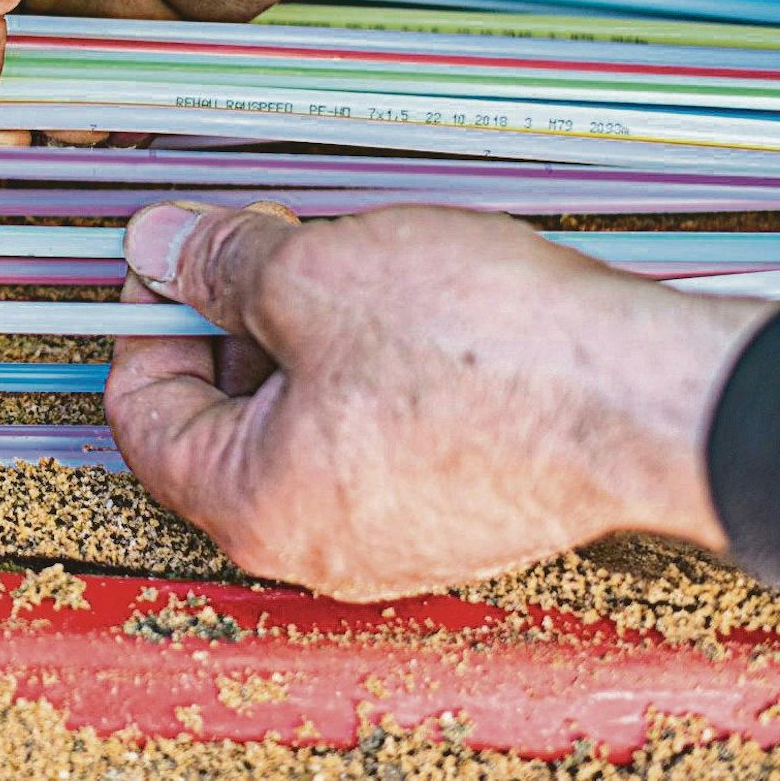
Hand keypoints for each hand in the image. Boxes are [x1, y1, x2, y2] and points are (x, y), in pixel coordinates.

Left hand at [105, 200, 769, 599]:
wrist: (647, 398)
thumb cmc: (487, 359)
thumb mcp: (312, 275)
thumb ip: (215, 263)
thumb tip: (159, 246)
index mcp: (251, 507)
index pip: (141, 412)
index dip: (145, 317)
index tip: (168, 258)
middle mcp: (313, 543)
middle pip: (217, 418)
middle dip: (226, 320)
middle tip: (256, 245)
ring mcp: (388, 534)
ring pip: (296, 421)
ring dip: (295, 336)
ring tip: (338, 266)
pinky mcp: (451, 510)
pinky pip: (367, 435)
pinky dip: (358, 368)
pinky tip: (395, 310)